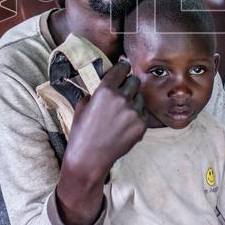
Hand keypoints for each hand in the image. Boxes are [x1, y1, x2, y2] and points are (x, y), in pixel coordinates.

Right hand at [65, 60, 146, 175]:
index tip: (124, 67)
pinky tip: (125, 125)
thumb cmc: (82, 132)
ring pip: (140, 98)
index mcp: (105, 90)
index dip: (123, 67)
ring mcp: (134, 112)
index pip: (122, 68)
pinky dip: (137, 116)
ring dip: (134, 101)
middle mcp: (122, 98)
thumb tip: (103, 86)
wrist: (89, 158)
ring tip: (122, 113)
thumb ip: (94, 93)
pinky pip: (143, 114)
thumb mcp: (82, 107)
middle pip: (135, 81)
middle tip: (123, 92)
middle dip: (129, 84)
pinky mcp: (141, 125)